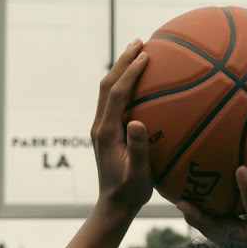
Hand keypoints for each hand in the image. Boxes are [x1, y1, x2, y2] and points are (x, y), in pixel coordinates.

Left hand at [91, 40, 151, 213]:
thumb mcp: (139, 174)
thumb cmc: (130, 192)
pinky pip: (114, 101)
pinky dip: (125, 84)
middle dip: (122, 61)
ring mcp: (102, 128)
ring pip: (108, 91)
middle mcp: (100, 126)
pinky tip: (141, 81)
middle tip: (140, 41)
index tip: (146, 55)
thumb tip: (137, 122)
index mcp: (107, 132)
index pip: (116, 94)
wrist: (114, 206)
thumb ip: (138, 149)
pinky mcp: (107, 132)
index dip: (129, 72)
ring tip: (138, 52)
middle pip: (107, 85)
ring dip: (121, 69)